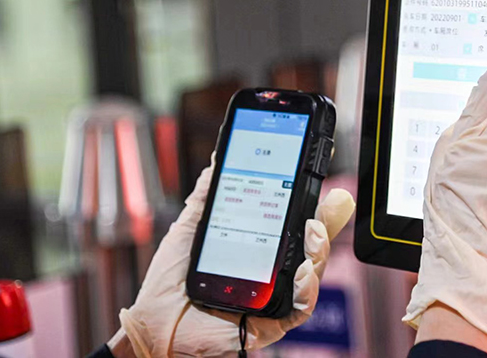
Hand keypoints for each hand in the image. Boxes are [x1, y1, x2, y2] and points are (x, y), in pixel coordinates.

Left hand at [115, 158, 355, 356]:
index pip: (293, 222)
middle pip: (311, 245)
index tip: (321, 175)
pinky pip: (300, 308)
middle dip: (328, 221)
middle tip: (335, 200)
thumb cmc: (170, 284)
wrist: (151, 324)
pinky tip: (302, 272)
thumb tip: (218, 162)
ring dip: (319, 250)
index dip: (313, 201)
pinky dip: (307, 290)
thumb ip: (207, 197)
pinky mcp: (271, 322)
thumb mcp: (189, 230)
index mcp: (258, 247)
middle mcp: (272, 271)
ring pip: (312, 272)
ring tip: (312, 232)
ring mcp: (274, 295)